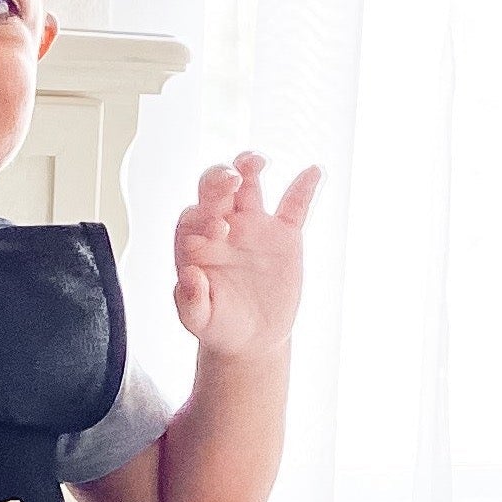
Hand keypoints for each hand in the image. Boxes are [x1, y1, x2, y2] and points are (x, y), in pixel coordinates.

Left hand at [173, 152, 317, 359]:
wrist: (251, 339)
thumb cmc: (218, 325)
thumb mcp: (199, 319)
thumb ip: (190, 300)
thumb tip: (187, 276)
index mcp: (196, 241)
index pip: (194, 216)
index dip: (204, 215)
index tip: (218, 228)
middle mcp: (222, 225)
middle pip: (216, 188)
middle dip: (220, 178)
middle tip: (231, 180)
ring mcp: (253, 226)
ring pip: (249, 185)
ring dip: (249, 166)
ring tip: (255, 162)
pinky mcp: (283, 234)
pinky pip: (294, 206)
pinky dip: (304, 187)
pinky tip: (313, 172)